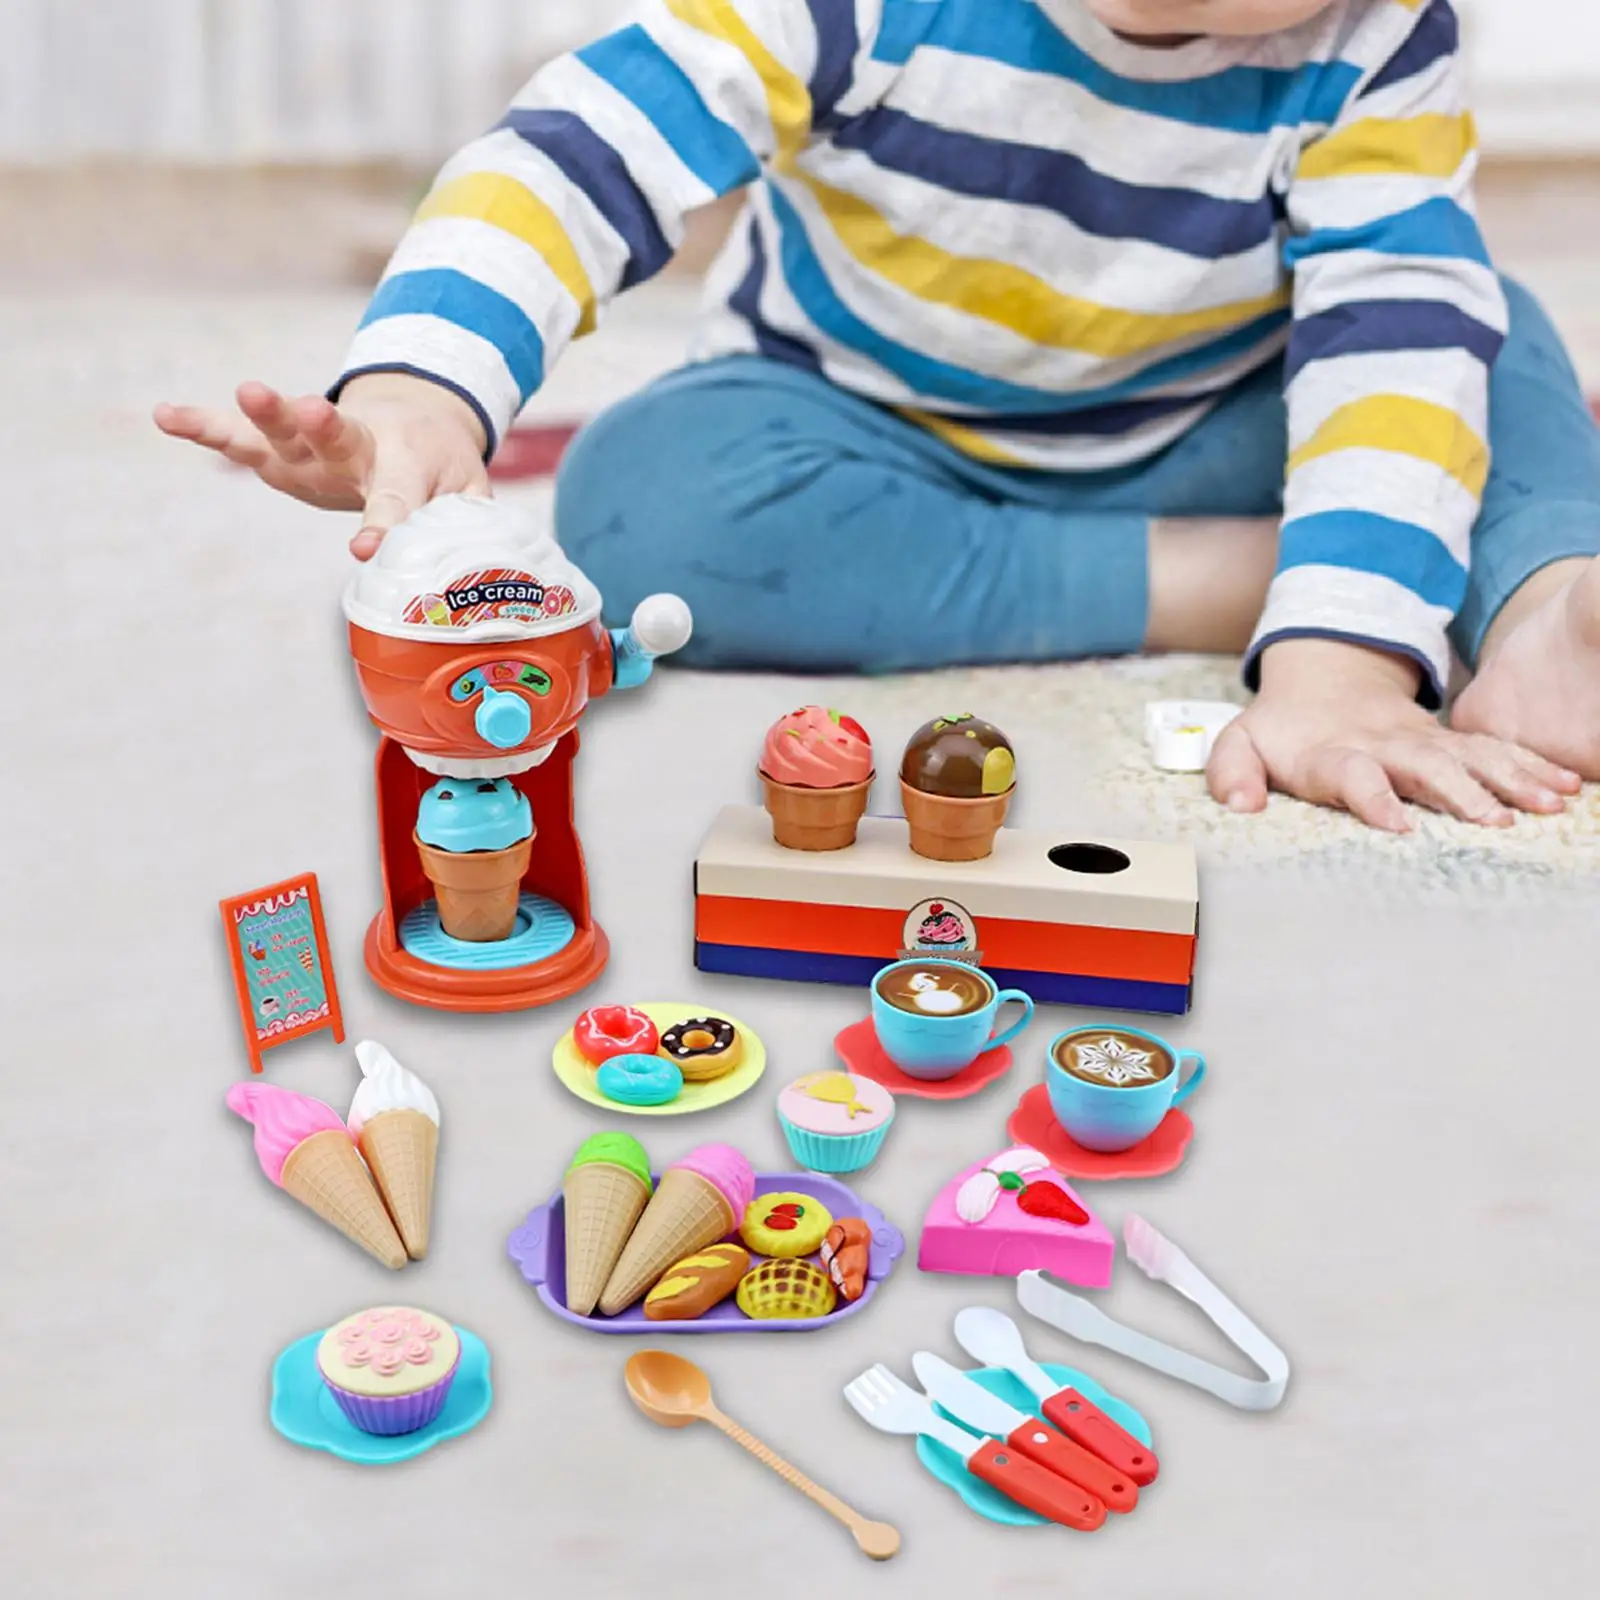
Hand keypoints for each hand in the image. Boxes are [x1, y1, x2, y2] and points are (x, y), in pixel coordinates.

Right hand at [153, 372, 490, 558]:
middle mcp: (354, 452)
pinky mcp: (281, 448)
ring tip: (245, 392)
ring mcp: (312, 449)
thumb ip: (466, 524)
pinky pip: (239, 438)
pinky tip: (166, 415)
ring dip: (265, 413)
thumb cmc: (441, 471)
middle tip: (311, 407)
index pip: (393, 502)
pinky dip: (203, 427)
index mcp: (405, 467)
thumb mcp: (469, 495)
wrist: (418, 420)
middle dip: (320, 425)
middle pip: (335, 439)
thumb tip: (467, 567)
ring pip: (284, 431)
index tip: (366, 551)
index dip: (382, 527)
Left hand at [1207, 638, 1579, 830]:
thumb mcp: (1240, 744)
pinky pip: (1496, 749)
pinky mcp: (1450, 741)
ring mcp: (1422, 740)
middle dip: (1460, 791)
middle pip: (1425, 766)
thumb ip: (1231, 773)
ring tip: (1548, 803)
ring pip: (1471, 755)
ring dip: (1510, 779)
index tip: (1397, 825)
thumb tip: (1240, 806)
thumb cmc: (1282, 730)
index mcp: (1331, 752)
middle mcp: (1383, 744)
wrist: (1324, 680)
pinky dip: (1531, 765)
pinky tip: (1566, 786)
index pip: (1351, 774)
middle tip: (1494, 822)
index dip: (1370, 797)